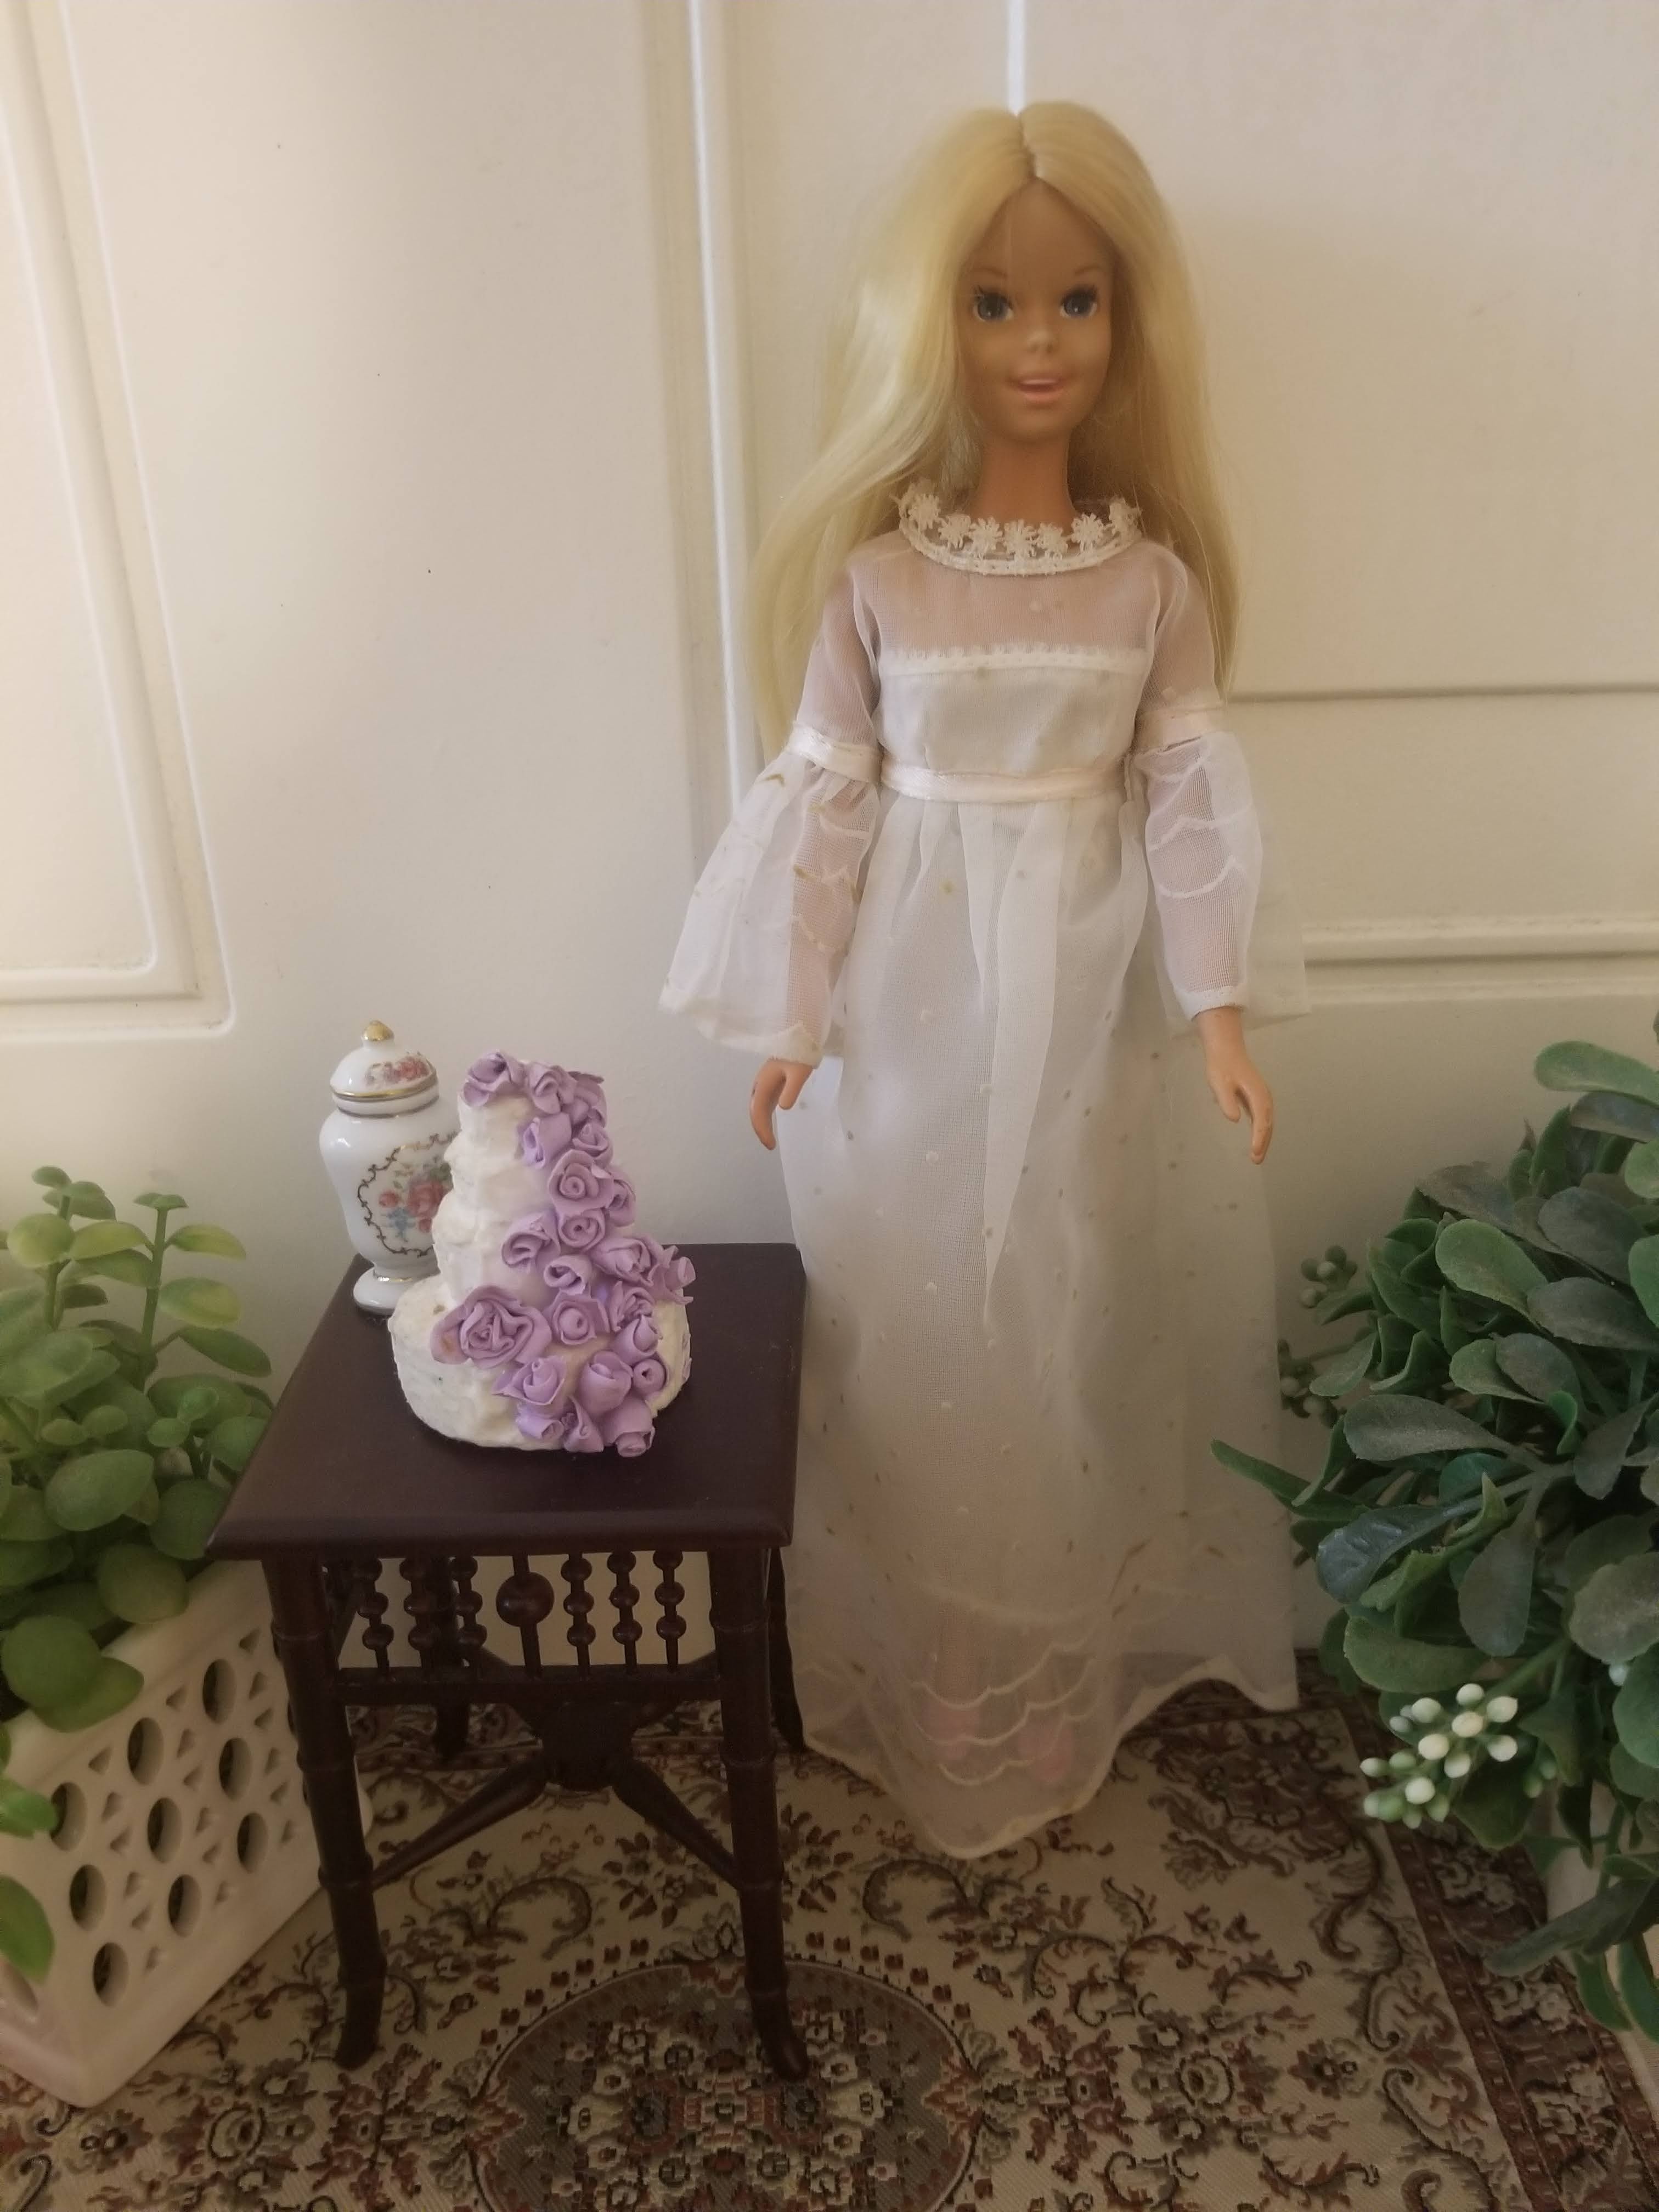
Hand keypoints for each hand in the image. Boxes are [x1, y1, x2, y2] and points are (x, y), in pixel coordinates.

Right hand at [750, 1058, 812, 1148]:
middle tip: (770, 1146)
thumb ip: (791, 1090)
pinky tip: (770, 1123)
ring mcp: (763, 1085)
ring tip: (769, 1139)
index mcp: (764, 1084)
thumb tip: (783, 1108)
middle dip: (761, 1130)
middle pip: (755, 1112)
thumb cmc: (798, 1054)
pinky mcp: (770, 1084)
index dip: (762, 1129)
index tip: (770, 1144)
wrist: (797, 1038)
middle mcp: (760, 1086)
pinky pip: (763, 1104)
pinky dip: (765, 1116)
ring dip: (761, 1124)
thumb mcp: (799, 1073)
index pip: (759, 1112)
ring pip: (758, 1108)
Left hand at [1193, 1006, 1273, 1162]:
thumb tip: (1235, 1119)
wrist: (1226, 1049)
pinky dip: (1262, 1130)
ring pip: (1267, 1122)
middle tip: (1256, 1160)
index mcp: (1257, 1095)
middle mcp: (1265, 1097)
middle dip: (1263, 1143)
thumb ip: (1227, 1101)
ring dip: (1264, 1138)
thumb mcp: (1219, 1083)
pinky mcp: (1258, 1097)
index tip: (1254, 1152)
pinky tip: (1256, 1140)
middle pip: (1268, 1124)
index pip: (1261, 1121)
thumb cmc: (1222, 1066)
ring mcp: (1263, 1097)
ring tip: (1257, 1155)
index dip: (1259, 1138)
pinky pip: (1263, 1117)